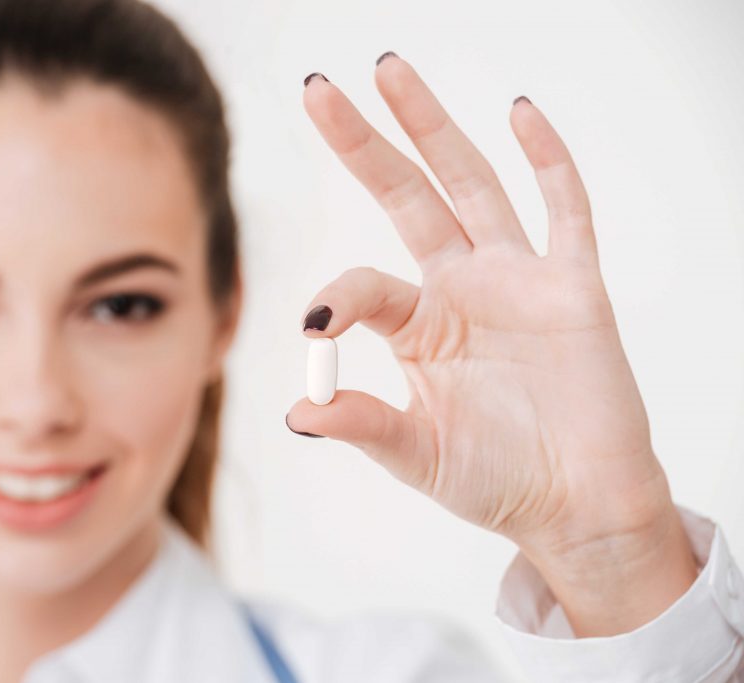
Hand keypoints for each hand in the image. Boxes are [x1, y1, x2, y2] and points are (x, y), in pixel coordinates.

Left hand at [286, 56, 697, 636]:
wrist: (577, 506)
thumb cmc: (496, 481)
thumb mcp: (417, 454)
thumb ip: (363, 426)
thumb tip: (294, 416)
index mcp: (418, 325)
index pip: (364, 284)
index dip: (335, 295)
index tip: (312, 325)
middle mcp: (460, 287)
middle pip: (404, 197)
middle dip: (362, 145)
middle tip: (317, 89)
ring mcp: (516, 279)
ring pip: (471, 184)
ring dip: (432, 127)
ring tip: (391, 69)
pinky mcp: (574, 286)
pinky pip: (565, 211)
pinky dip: (548, 161)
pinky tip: (520, 111)